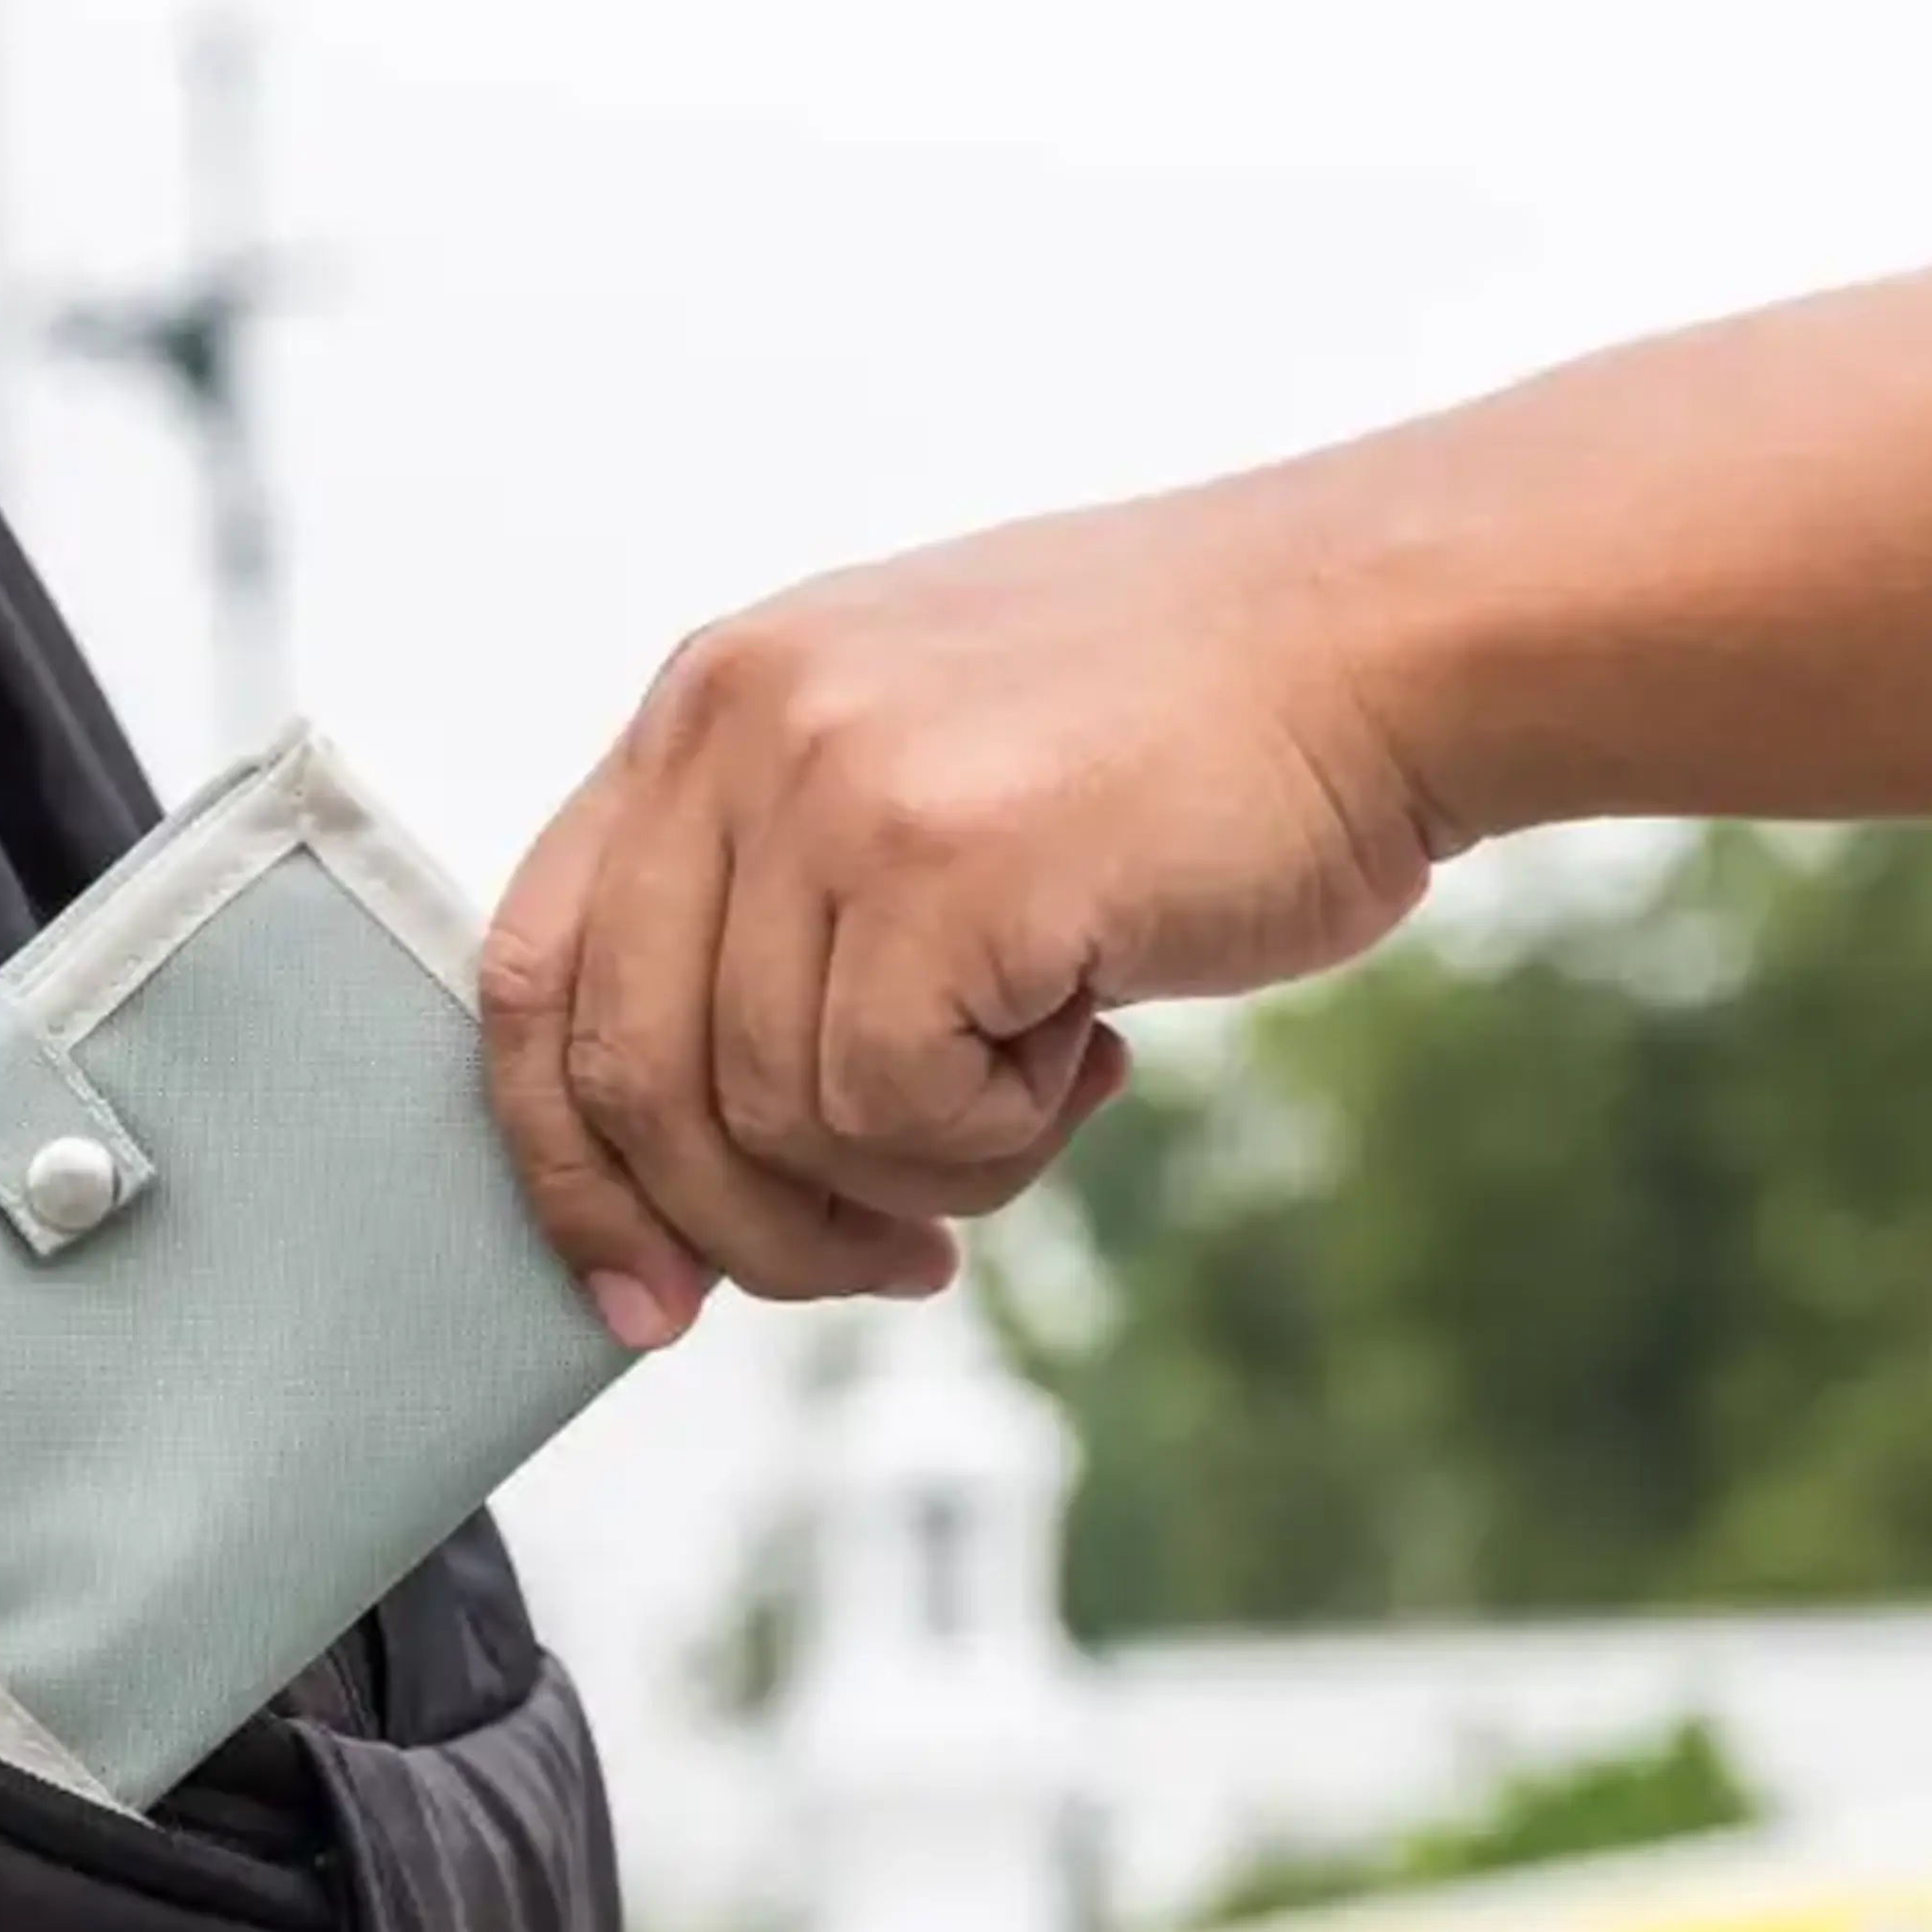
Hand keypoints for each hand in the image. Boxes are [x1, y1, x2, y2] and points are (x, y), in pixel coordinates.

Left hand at [481, 475, 1462, 1335]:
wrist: (1395, 638)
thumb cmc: (1184, 739)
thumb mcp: (919, 776)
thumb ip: (781, 911)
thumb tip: (687, 1169)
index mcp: (706, 703)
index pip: (536, 976)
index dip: (569, 1167)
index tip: (639, 1293)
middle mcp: (737, 725)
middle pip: (634, 1079)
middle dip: (746, 1227)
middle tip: (886, 1263)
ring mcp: (829, 787)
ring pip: (773, 1117)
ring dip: (921, 1168)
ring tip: (1045, 1087)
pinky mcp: (936, 865)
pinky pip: (887, 1113)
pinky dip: (993, 1141)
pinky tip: (1089, 1052)